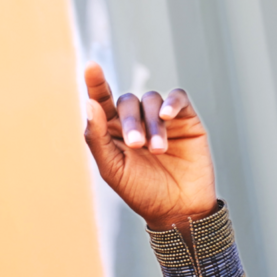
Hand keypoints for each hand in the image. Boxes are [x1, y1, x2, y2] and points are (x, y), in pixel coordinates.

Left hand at [83, 62, 216, 229]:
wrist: (177, 209)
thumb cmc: (141, 191)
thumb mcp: (111, 168)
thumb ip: (97, 137)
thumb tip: (90, 104)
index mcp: (112, 131)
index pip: (101, 100)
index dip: (95, 83)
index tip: (91, 67)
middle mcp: (135, 121)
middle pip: (127, 101)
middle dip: (130, 120)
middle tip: (135, 145)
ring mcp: (161, 119)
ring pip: (152, 100)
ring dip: (152, 124)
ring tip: (156, 150)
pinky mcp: (186, 120)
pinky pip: (178, 98)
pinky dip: (172, 103)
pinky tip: (167, 116)